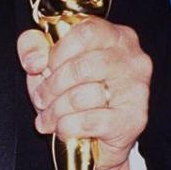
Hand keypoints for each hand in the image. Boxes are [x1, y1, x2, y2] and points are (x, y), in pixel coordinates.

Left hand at [17, 18, 151, 169]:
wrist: (97, 137)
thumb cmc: (73, 89)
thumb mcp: (48, 61)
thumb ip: (34, 46)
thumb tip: (34, 60)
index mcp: (115, 36)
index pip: (86, 32)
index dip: (58, 51)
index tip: (44, 67)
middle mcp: (133, 59)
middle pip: (82, 67)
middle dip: (52, 86)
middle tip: (40, 98)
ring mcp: (137, 89)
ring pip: (83, 96)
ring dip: (56, 110)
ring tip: (48, 118)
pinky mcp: (134, 119)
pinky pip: (90, 121)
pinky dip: (68, 127)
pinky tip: (63, 129)